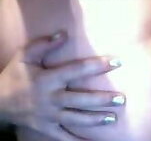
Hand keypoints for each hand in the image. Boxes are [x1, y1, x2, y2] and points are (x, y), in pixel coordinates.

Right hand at [0, 31, 124, 139]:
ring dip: (96, 119)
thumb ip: (44, 44)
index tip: (117, 62)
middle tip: (121, 98)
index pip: (78, 70)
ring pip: (76, 119)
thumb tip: (64, 34)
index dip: (98, 66)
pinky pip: (63, 137)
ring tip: (113, 118)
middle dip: (102, 100)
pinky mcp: (45, 128)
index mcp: (49, 79)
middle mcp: (52, 99)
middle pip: (82, 99)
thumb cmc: (14, 76)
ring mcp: (49, 116)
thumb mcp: (25, 55)